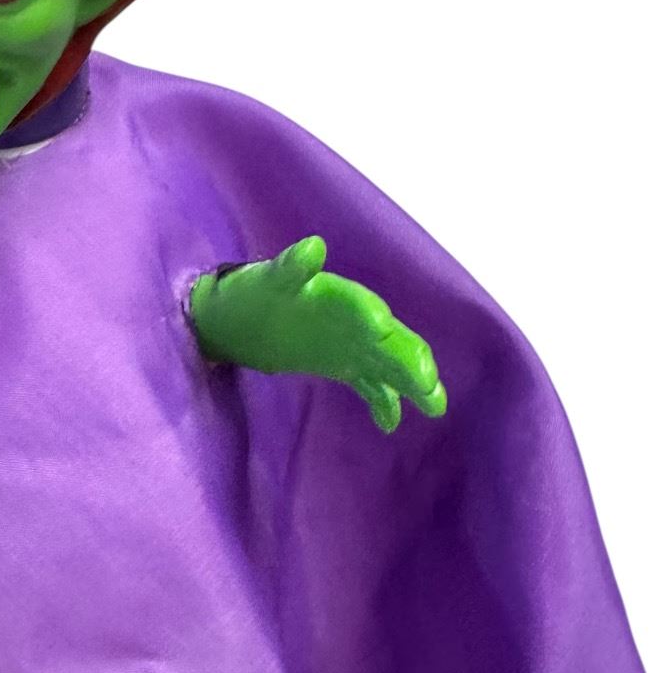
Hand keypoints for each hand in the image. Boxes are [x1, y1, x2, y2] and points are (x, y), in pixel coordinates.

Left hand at [190, 235, 445, 432]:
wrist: (239, 316)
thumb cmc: (254, 293)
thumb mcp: (268, 280)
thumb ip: (290, 267)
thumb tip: (311, 248)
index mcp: (340, 296)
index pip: (367, 311)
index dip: (380, 326)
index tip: (393, 341)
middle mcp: (355, 321)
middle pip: (390, 342)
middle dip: (409, 361)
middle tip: (428, 385)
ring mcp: (353, 345)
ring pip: (390, 365)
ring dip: (411, 385)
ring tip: (434, 408)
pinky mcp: (345, 366)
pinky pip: (371, 385)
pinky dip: (383, 402)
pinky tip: (390, 424)